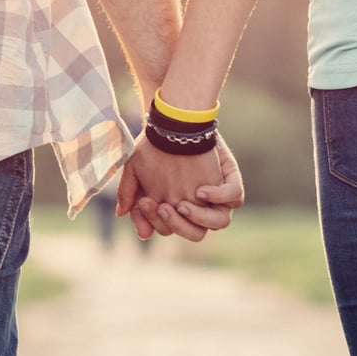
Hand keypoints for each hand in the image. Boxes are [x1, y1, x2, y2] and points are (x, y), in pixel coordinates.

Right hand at [119, 136, 239, 241]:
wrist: (173, 122)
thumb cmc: (152, 147)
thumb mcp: (134, 168)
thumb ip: (128, 192)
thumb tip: (121, 214)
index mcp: (176, 210)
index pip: (168, 230)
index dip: (156, 221)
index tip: (146, 201)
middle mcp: (198, 208)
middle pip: (194, 233)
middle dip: (176, 223)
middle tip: (162, 205)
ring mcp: (215, 197)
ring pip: (219, 222)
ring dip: (200, 217)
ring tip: (182, 204)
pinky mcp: (228, 182)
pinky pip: (235, 199)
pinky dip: (221, 197)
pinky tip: (202, 190)